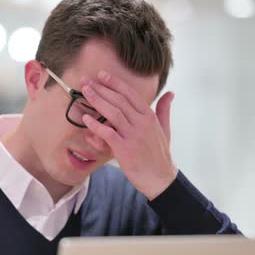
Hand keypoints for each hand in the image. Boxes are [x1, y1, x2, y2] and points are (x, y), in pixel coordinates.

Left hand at [80, 71, 177, 199]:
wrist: (161, 179)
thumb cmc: (160, 155)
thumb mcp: (165, 129)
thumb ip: (164, 110)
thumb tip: (170, 93)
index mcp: (150, 116)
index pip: (130, 94)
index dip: (115, 83)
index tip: (102, 75)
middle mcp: (142, 123)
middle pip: (119, 100)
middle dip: (101, 89)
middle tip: (86, 81)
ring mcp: (134, 136)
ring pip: (113, 113)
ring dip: (97, 101)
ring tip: (85, 92)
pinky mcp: (125, 149)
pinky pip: (108, 134)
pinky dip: (96, 125)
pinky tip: (86, 119)